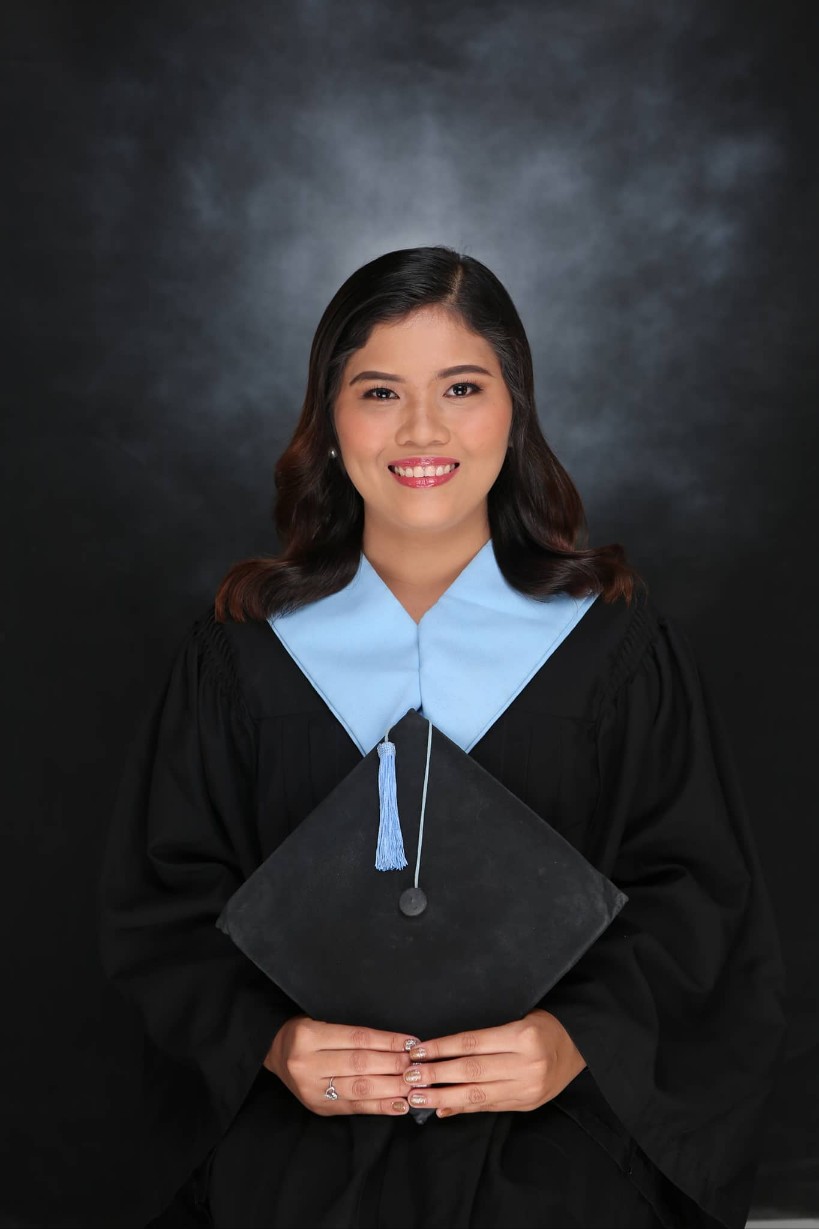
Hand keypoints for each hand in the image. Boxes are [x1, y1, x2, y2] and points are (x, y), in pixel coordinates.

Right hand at [263, 1016, 417, 1116]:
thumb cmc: (306, 1033)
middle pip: (359, 1064)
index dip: (387, 1041)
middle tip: (419, 1067)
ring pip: (358, 1088)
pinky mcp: (318, 1108)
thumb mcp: (324, 1023)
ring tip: (414, 1086)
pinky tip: (399, 1104)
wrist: (274, 1054)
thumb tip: (399, 1045)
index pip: (357, 1039)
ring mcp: (311, 1089)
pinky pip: (354, 1107)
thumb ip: (355, 1036)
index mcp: (309, 1036)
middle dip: (394, 1066)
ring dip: (391, 1088)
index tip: (411, 1044)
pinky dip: (379, 1106)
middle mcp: (307, 1063)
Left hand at [398, 1010, 585, 1117]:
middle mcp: (526, 1064)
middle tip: (409, 1077)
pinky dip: (464, 1108)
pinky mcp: (528, 1104)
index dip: (442, 1048)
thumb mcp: (518, 1018)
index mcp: (523, 1036)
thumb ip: (483, 1038)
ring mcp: (528, 1088)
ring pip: (478, 1095)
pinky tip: (443, 1108)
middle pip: (472, 1071)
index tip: (418, 1050)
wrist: (580, 1046)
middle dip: (436, 1076)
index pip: (472, 1043)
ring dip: (444, 1097)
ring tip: (418, 1097)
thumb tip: (442, 1051)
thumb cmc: (543, 1024)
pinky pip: (490, 1107)